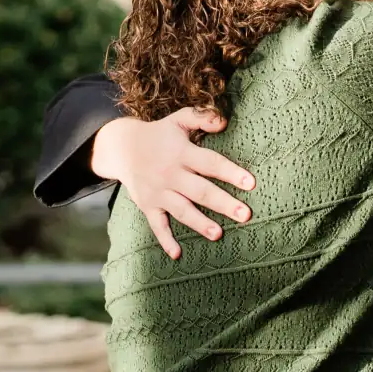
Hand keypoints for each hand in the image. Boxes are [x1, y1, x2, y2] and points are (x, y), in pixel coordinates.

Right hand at [90, 109, 257, 259]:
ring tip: (219, 234)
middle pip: (200, 191)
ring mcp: (158, 192)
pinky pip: (156, 225)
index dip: (230, 172)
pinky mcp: (147, 205)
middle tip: (245, 215)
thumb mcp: (179, 120)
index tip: (250, 183)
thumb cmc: (160, 134)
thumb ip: (202, 116)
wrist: (122, 148)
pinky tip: (177, 254)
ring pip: (181, 210)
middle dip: (223, 203)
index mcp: (182, 153)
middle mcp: (170, 174)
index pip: (210, 163)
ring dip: (200, 223)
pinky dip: (165, 240)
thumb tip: (224, 121)